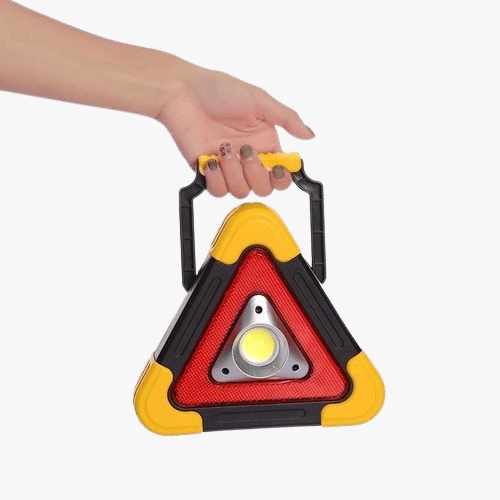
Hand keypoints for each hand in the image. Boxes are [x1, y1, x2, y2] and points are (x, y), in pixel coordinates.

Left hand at [157, 67, 314, 197]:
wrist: (181, 93)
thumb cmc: (217, 89)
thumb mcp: (259, 100)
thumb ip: (287, 118)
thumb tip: (311, 135)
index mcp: (264, 142)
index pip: (280, 174)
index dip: (281, 177)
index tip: (275, 167)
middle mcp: (248, 158)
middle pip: (263, 188)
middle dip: (255, 173)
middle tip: (244, 151)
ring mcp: (228, 167)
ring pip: (241, 191)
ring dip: (233, 171)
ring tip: (222, 149)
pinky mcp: (208, 173)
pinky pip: (218, 191)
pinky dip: (216, 178)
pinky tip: (210, 159)